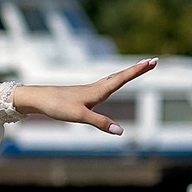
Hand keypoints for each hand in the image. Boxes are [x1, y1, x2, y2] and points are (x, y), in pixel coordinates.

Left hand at [13, 59, 155, 133]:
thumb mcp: (80, 117)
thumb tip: (120, 131)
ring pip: (113, 79)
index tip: (153, 61)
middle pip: (121, 76)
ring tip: (139, 68)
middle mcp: (97, 87)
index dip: (138, 70)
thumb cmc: (58, 106)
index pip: (123, 78)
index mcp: (99, 90)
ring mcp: (90, 90)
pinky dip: (115, 80)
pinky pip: (105, 84)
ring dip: (127, 74)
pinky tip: (112, 82)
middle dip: (137, 69)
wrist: (39, 99)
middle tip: (153, 61)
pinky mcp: (83, 94)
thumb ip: (100, 123)